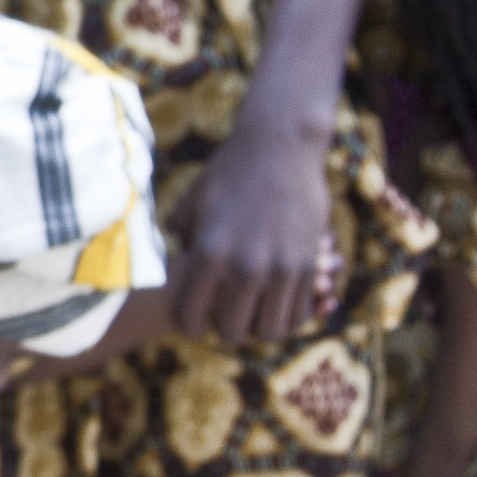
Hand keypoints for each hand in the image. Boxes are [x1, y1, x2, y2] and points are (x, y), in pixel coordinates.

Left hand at [173, 108, 338, 342]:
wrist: (282, 144)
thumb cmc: (231, 169)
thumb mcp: (195, 199)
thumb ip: (179, 231)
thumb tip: (167, 252)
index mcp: (210, 252)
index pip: (191, 316)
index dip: (189, 323)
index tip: (193, 319)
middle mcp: (246, 265)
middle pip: (233, 332)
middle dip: (225, 328)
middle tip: (224, 315)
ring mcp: (282, 267)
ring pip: (271, 330)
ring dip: (260, 326)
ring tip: (252, 311)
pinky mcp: (309, 263)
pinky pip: (300, 312)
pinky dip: (288, 314)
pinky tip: (276, 299)